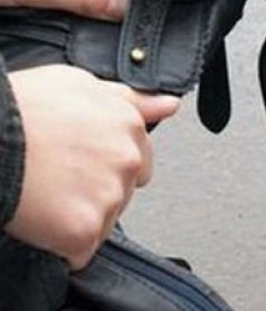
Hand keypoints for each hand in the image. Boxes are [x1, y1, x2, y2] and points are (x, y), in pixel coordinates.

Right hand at [5, 65, 178, 270]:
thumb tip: (169, 105)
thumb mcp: (82, 85)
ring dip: (81, 215)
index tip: (86, 162)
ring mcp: (109, 194)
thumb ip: (133, 99)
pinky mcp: (85, 228)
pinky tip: (44, 217)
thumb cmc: (25, 107)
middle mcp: (127, 160)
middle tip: (63, 175)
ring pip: (105, 220)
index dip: (108, 164)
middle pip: (125, 191)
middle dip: (100, 189)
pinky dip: (64, 244)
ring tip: (49, 192)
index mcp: (130, 126)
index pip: (139, 161)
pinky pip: (83, 250)